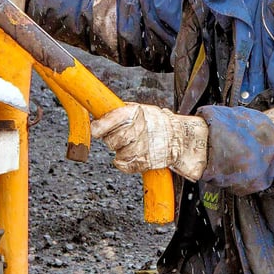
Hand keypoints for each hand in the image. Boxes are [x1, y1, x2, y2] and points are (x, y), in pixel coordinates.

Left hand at [91, 103, 208, 180]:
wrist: (178, 136)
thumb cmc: (154, 121)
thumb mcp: (138, 108)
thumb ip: (119, 111)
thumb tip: (98, 113)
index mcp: (133, 113)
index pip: (108, 121)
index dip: (98, 127)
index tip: (96, 130)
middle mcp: (137, 129)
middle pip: (110, 140)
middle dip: (112, 139)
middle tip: (120, 135)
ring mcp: (141, 147)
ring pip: (117, 154)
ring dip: (121, 150)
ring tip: (131, 144)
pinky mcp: (144, 162)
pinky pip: (124, 165)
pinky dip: (124, 162)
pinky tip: (132, 154)